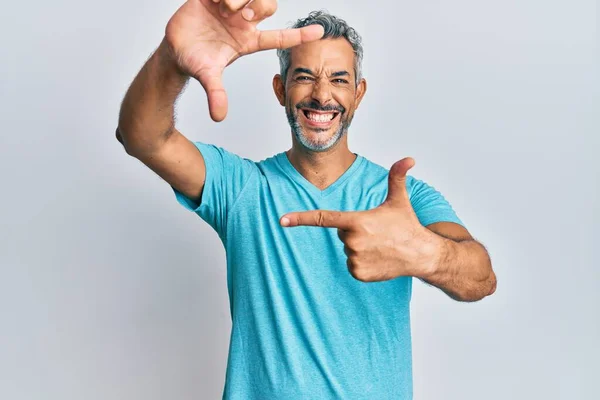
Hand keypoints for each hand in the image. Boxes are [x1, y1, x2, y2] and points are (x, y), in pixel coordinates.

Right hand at [164, 0, 323, 121]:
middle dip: (260, 7)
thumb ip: (216, 94)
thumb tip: (218, 117)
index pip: (280, 38)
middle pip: (268, 6)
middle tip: (243, 17)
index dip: (299, 35)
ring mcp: (230, 8)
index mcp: (248, 41)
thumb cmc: (196, 62)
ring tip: (224, 7)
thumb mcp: (207, 77)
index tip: (320, 32)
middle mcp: (243, 23)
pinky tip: (214, 0)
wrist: (174, 50)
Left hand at [280, 158, 441, 281]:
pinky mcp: (358, 273)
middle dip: (355, 231)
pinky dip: (362, 262)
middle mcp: (353, 241)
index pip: (323, 218)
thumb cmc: (407, 225)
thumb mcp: (399, 200)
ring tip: (379, 245)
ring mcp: (355, 259)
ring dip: (359, 247)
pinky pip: (351, 264)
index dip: (300, 218)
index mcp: (357, 221)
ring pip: (346, 249)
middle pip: (341, 233)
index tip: (282, 220)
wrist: (421, 254)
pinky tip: (378, 258)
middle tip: (377, 232)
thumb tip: (409, 158)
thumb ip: (397, 177)